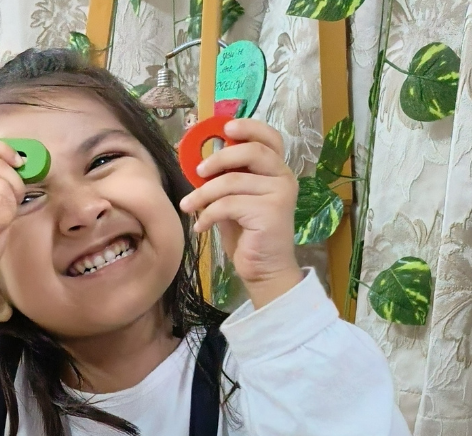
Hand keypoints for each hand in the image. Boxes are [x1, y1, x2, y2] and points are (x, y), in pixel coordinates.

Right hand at [0, 139, 26, 292]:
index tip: (20, 166)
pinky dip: (1, 220)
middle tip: (5, 214)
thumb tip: (39, 192)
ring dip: (7, 211)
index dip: (5, 151)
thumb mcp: (0, 218)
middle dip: (15, 191)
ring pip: (1, 187)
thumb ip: (11, 200)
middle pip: (0, 166)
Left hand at [179, 118, 302, 307]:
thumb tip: (200, 162)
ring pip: (232, 181)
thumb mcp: (236, 202)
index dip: (248, 127)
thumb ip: (229, 180)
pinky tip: (201, 227)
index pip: (269, 137)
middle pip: (250, 152)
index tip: (225, 128)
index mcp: (277, 170)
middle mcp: (284, 177)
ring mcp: (280, 194)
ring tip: (188, 207)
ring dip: (203, 194)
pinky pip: (228, 205)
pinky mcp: (270, 212)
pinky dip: (208, 215)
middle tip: (196, 172)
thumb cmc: (249, 237)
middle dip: (218, 159)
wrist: (264, 271)